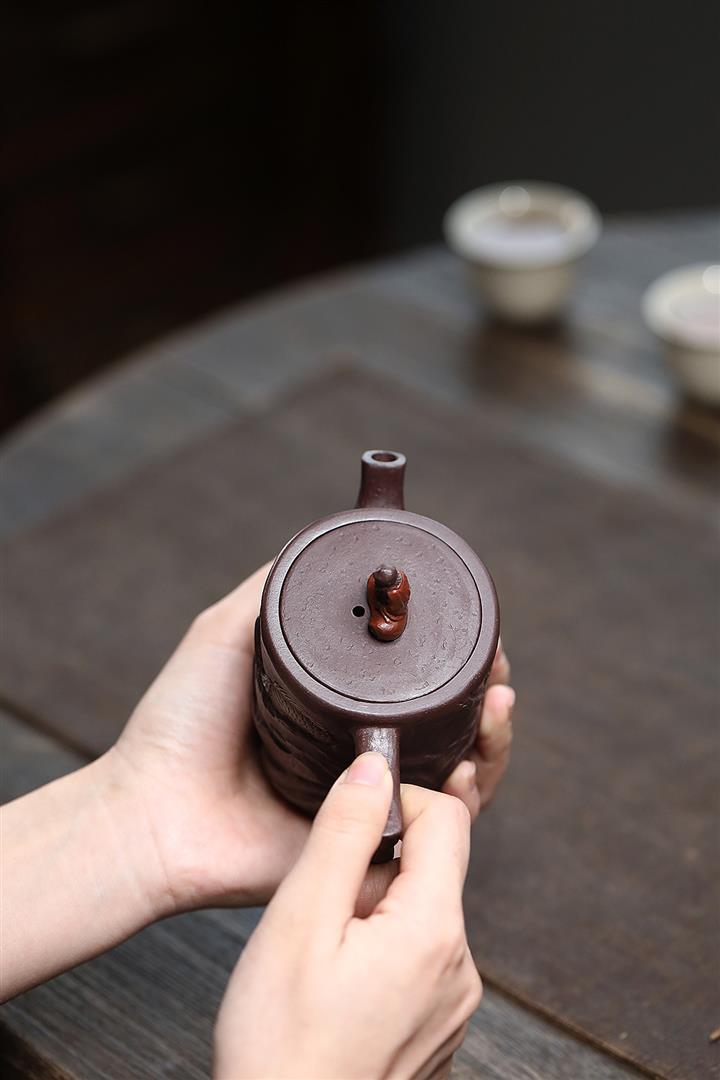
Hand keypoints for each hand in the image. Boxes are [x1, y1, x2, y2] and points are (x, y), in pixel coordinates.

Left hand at [108, 565, 514, 917]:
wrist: (152, 812)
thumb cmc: (180, 721)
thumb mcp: (229, 630)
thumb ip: (277, 585)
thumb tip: (333, 535)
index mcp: (339, 707)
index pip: (419, 682)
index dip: (462, 660)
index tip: (488, 633)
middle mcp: (361, 753)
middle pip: (452, 727)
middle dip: (490, 696)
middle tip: (502, 671)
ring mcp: (367, 804)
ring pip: (457, 776)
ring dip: (493, 741)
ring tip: (499, 704)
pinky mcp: (366, 851)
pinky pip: (434, 834)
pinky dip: (467, 801)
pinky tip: (474, 762)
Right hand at [214, 752, 481, 1079]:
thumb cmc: (279, 1045)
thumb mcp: (299, 921)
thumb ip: (343, 833)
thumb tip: (374, 763)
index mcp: (433, 932)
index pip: (448, 818)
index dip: (399, 797)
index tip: (350, 809)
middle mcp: (460, 968)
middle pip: (438, 865)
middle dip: (382, 855)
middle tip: (322, 886)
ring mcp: (453, 1006)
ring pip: (425, 911)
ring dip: (378, 902)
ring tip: (322, 939)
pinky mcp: (436, 1030)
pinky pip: (420, 957)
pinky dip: (383, 944)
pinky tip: (336, 977)